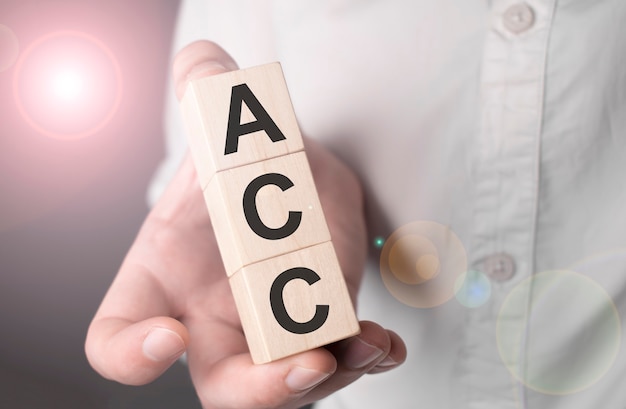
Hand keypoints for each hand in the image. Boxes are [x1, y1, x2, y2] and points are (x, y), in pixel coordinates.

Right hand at [85, 40, 405, 408]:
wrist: (287, 183)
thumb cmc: (240, 168)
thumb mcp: (224, 129)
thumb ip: (205, 93)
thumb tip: (203, 64)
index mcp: (163, 278)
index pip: (117, 337)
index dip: (129, 355)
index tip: (166, 335)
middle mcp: (212, 320)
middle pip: (220, 386)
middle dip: (258, 390)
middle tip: (300, 364)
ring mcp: (271, 333)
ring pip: (291, 384)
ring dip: (331, 375)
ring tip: (366, 343)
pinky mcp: (322, 329)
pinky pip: (338, 362)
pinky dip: (364, 358)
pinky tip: (384, 341)